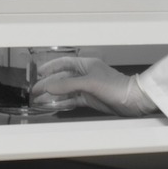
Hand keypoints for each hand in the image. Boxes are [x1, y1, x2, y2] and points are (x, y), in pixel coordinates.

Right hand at [30, 56, 159, 117]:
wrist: (132, 100)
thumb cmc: (115, 86)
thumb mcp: (88, 83)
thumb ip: (67, 85)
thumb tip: (48, 87)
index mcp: (86, 65)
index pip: (64, 63)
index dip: (50, 67)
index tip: (38, 73)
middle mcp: (85, 75)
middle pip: (62, 78)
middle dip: (48, 84)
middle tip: (35, 91)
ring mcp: (87, 88)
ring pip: (66, 90)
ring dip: (53, 95)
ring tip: (40, 100)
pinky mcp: (90, 99)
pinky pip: (72, 100)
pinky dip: (62, 102)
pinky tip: (53, 105)